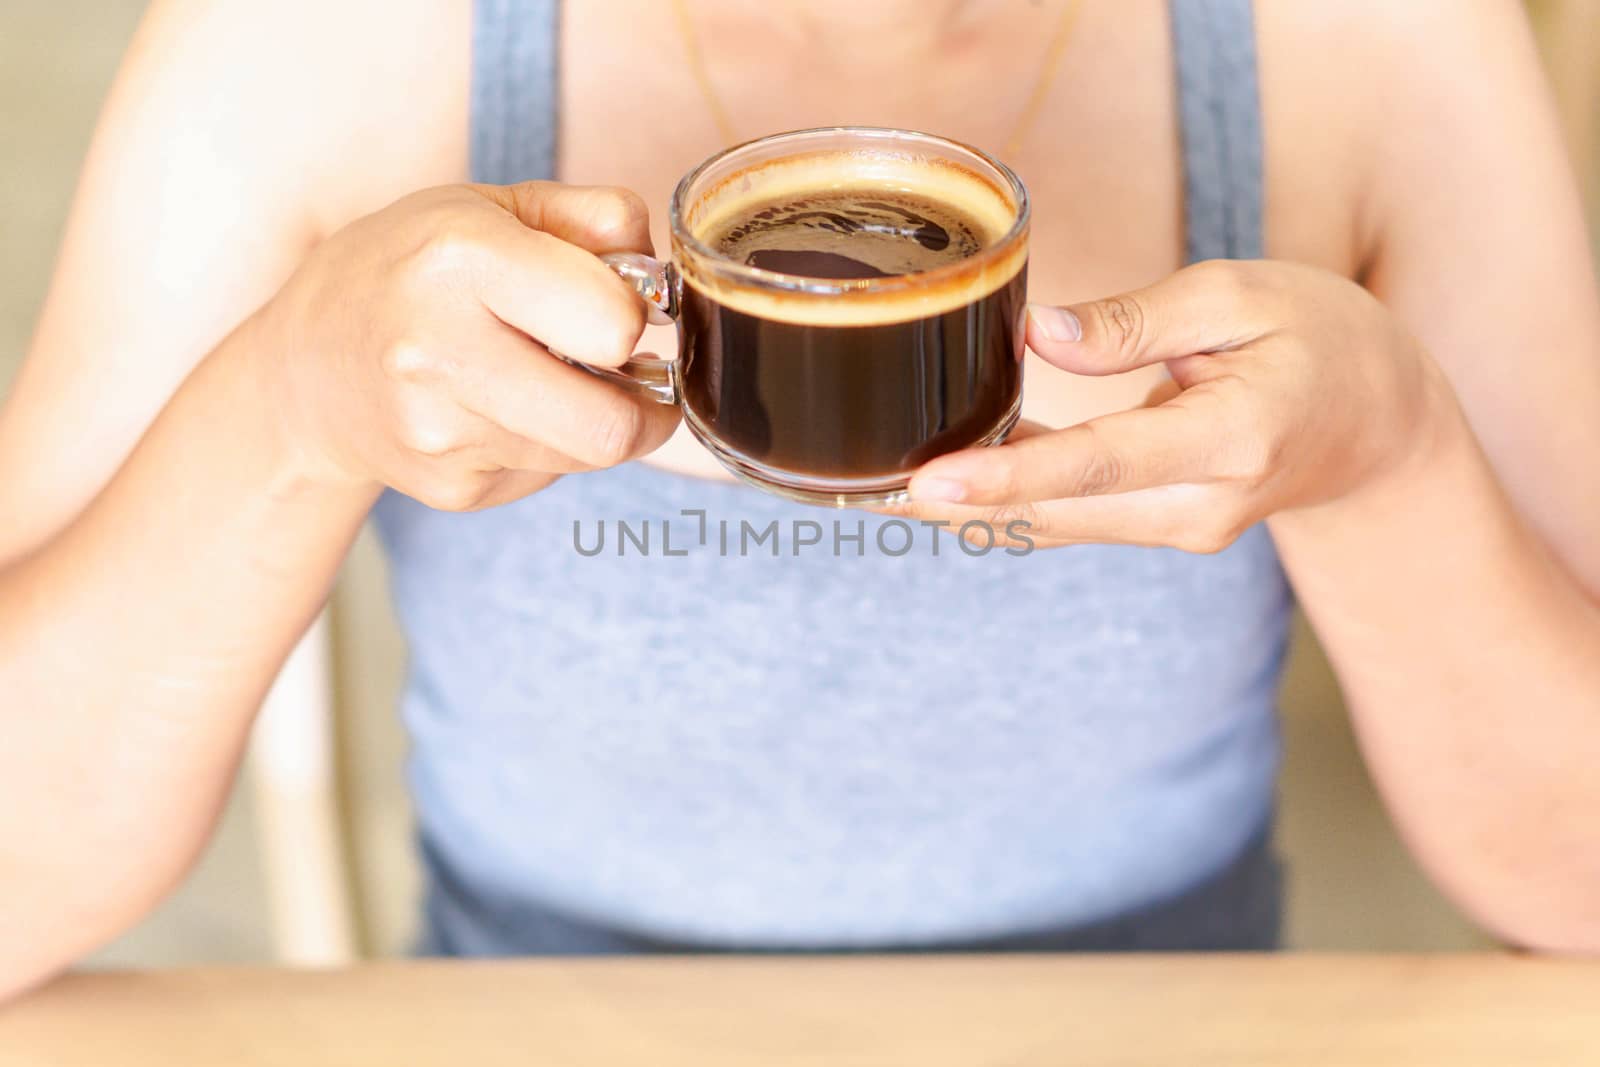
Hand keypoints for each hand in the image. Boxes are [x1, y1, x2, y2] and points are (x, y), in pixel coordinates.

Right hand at [251, 181, 679, 509]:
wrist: (306, 365)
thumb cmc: (411, 270)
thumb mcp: (489, 208)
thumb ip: (591, 217)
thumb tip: (660, 277)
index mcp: (458, 258)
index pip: (613, 323)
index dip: (630, 316)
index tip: (612, 306)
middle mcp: (439, 351)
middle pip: (613, 426)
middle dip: (643, 402)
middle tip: (625, 371)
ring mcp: (440, 433)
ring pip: (589, 455)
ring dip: (596, 419)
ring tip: (553, 378)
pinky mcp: (449, 488)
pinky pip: (549, 474)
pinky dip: (550, 444)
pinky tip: (504, 408)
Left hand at [893, 260, 1451, 550]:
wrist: (1379, 425)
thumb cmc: (1318, 340)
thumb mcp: (1242, 297)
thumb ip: (1139, 321)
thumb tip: (1040, 340)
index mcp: (1231, 438)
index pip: (1099, 464)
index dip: (1006, 477)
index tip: (925, 485)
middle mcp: (1200, 505)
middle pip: (1057, 510)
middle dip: (958, 502)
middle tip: (855, 486)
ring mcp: (1181, 528)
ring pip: (1057, 522)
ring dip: (973, 505)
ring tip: (879, 483)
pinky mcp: (1162, 528)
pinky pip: (1074, 516)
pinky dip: (1012, 499)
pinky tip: (946, 481)